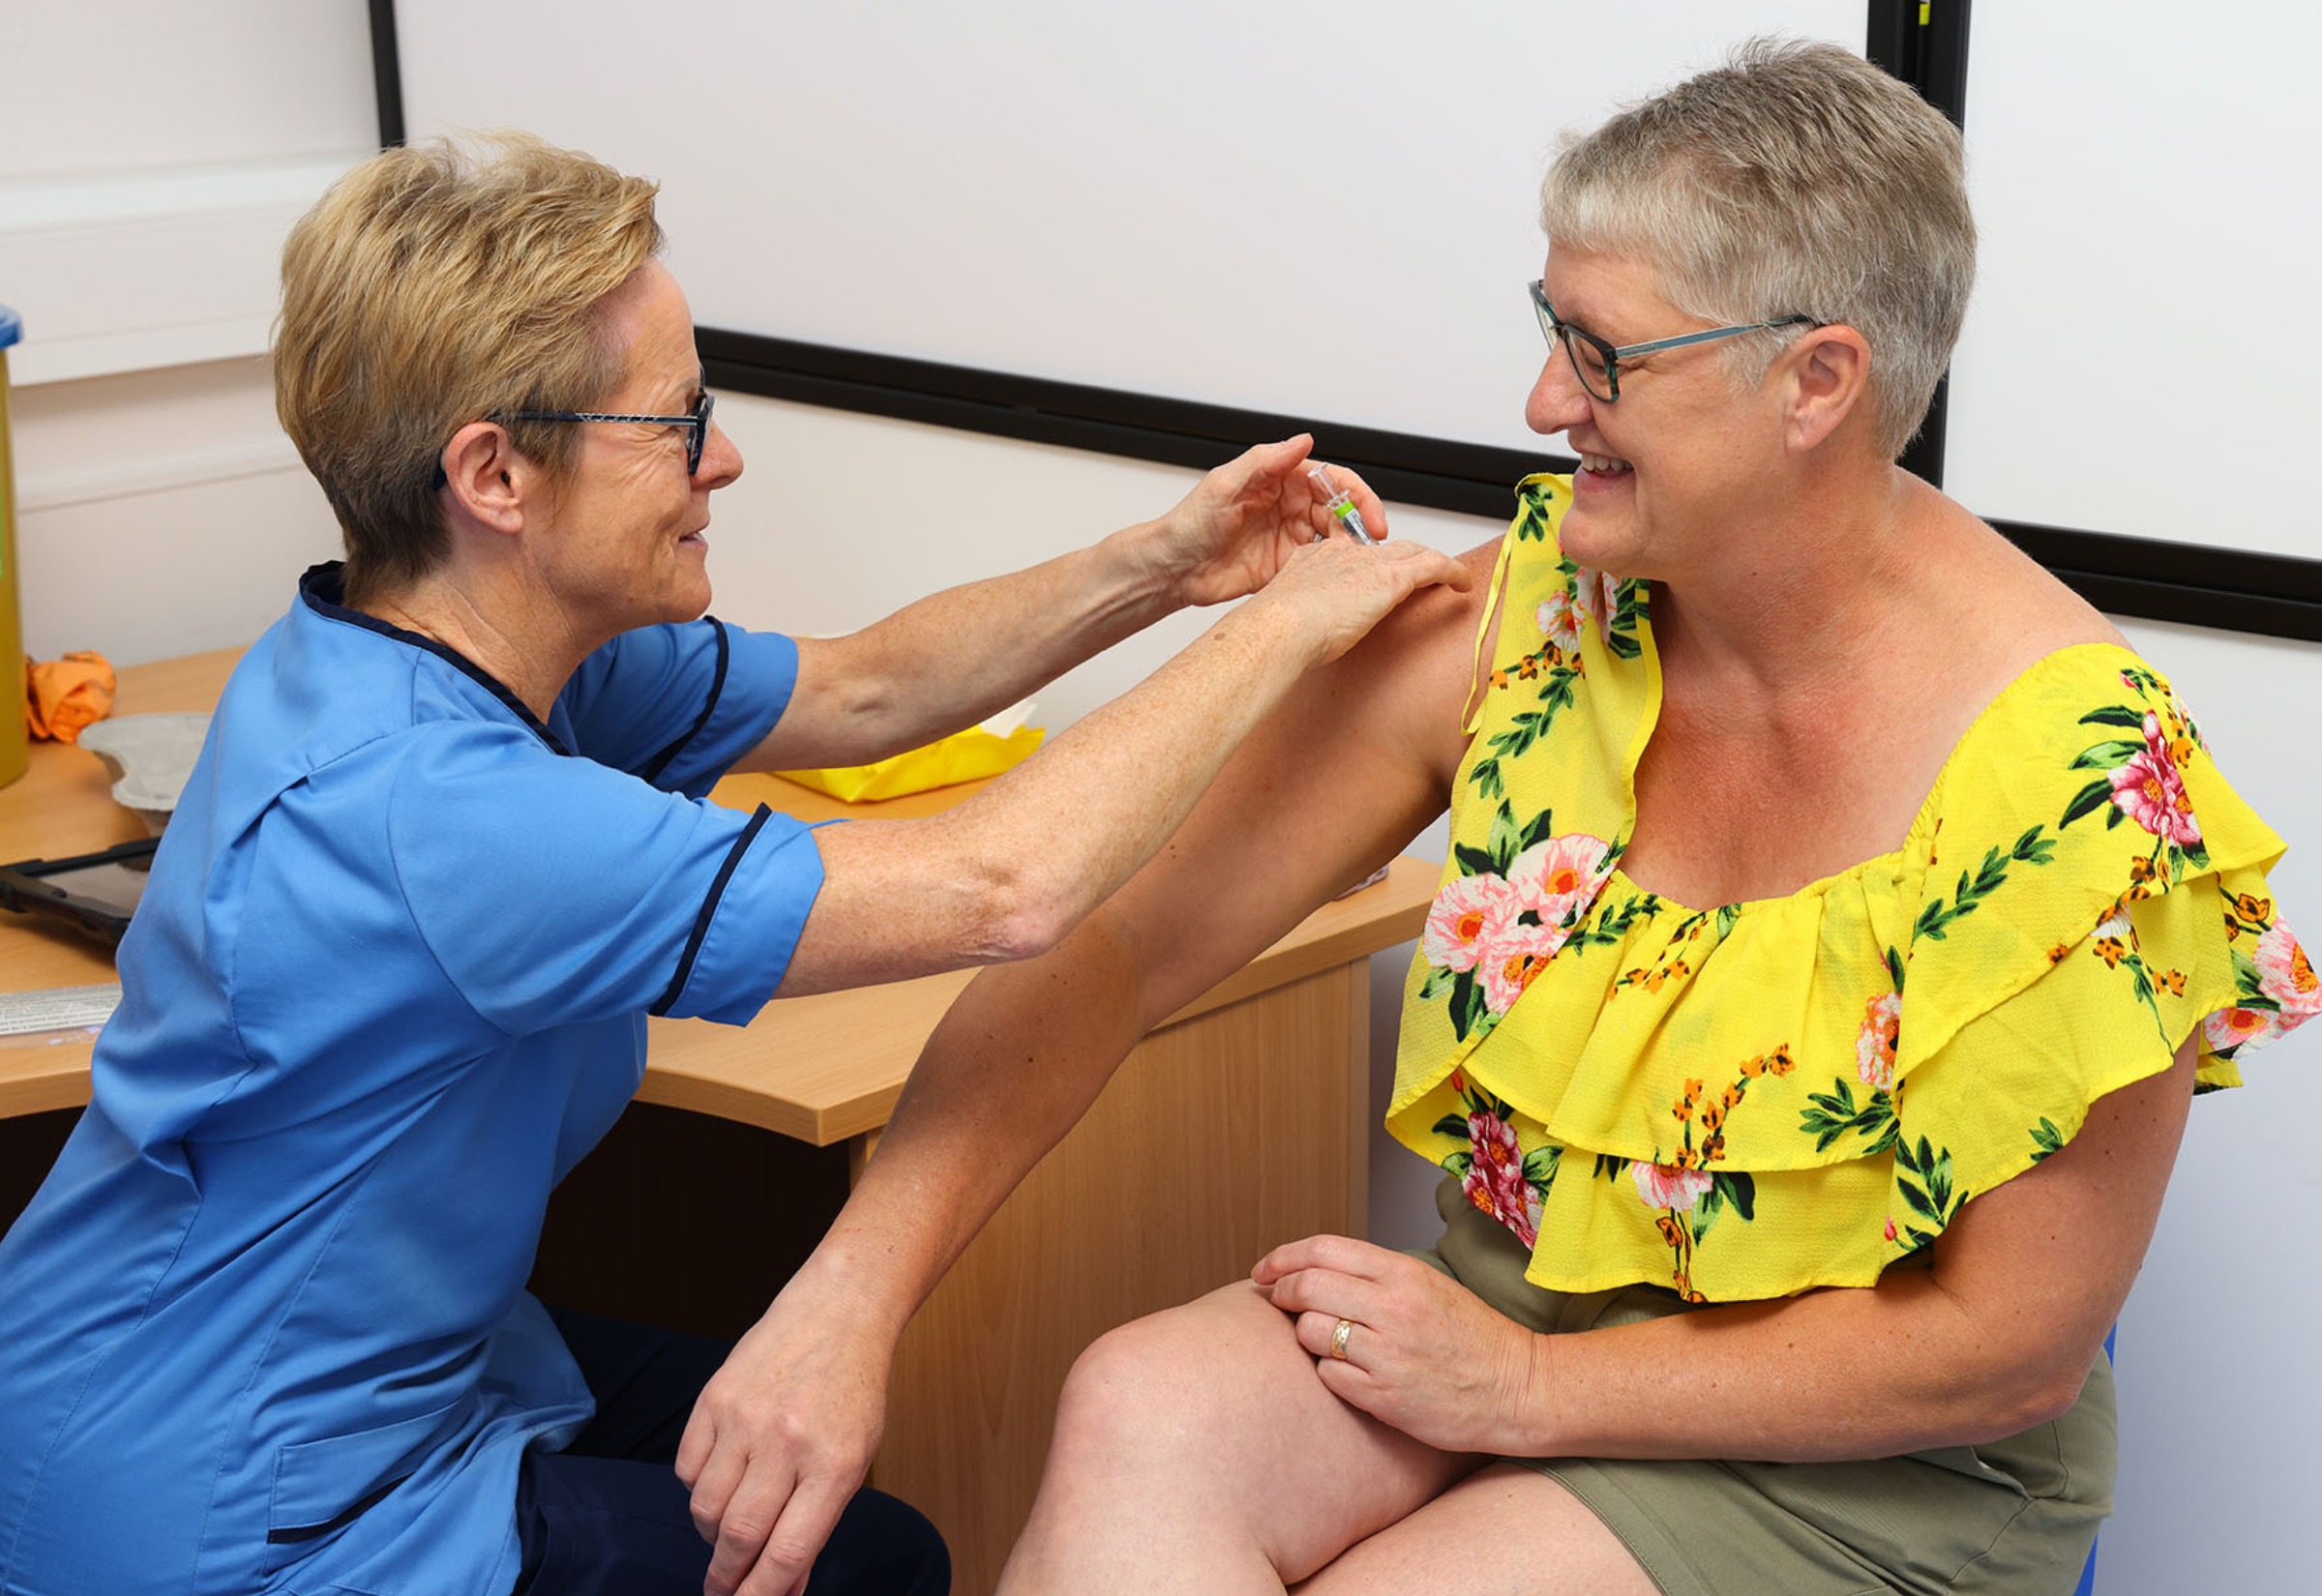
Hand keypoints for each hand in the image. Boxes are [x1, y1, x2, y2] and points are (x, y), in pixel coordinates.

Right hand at [675, 1275, 897, 1595]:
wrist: (837, 1312)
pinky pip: (686, 1469)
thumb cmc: (852, 1393)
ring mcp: (746, 1418)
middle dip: (726, 1576)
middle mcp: (787, 1442)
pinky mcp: (714, 1398)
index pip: (787, 1552)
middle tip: (722, 1590)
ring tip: (727, 1529)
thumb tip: (786, 1587)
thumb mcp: (854, 1461)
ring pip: (705, 1507)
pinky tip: (719, 1481)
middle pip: (739, 1536)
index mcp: (834, 1465)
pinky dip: (696, 1489)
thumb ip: (817, 1525)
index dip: (761, 1594)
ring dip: (712, 1534)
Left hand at [1146, 435, 1391, 606]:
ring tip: (1360, 562)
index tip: (1371, 515)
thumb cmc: (1189, 522)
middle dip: (1362, 524)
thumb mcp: (1224, 484)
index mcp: (1280, 480)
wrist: (1173, 568)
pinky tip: (1341, 575)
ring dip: (1353, 547)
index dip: (1357, 495)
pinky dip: (1336, 569)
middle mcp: (1290, 506)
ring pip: (1336, 538)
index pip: (1332, 480)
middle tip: (1373, 544)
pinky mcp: (1287, 567)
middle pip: (1342, 510)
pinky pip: (1322, 566)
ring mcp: (1290, 538)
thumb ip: (1266, 461)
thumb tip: (1304, 441)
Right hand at [1236, 533, 1471, 666]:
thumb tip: (1313, 637)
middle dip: (1404, 557)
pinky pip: (1435, 564)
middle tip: (1419, 576)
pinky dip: (1453, 571)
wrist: (1279, 628)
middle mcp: (1343, 553)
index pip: (1351, 554)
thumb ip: (1304, 620)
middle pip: (1384, 547)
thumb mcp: (1288, 621)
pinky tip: (1464, 583)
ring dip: (1432, 563)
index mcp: (1314, 558)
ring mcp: (1368, 562)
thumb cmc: (1277, 633)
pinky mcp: (1391, 576)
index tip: (1376, 582)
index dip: (1368, 565)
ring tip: (1448, 578)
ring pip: (1412, 551)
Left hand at [1253, 1233, 1536, 1455]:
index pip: (1323, 1249)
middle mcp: (1394, 1308)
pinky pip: (1328, 1376)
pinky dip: (1328, 1372)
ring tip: (1324, 1340)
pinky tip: (1348, 1371)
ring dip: (1305, 1335)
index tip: (1264, 1268)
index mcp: (1404, 1273)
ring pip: (1310, 1332)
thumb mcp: (1428, 1285)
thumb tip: (1311, 1269)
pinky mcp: (1385, 1396)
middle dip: (1280, 1292)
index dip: (1282, 1256)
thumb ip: (1374, 1274)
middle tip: (1276, 1300)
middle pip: (1306, 1286)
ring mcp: (1388, 1354)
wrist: (1516, 1388)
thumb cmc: (1472, 1336)